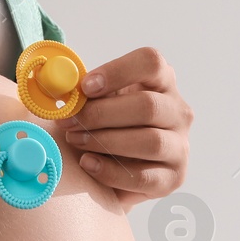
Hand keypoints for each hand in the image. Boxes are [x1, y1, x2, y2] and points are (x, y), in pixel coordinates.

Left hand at [64, 46, 191, 206]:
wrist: (117, 169)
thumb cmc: (105, 126)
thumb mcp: (99, 101)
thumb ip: (85, 92)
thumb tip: (59, 84)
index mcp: (161, 81)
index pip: (150, 62)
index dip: (116, 72)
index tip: (85, 87)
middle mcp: (178, 111)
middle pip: (147, 105)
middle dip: (101, 113)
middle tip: (69, 121)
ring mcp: (180, 145)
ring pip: (150, 141)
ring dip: (105, 141)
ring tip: (76, 141)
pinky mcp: (174, 178)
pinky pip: (144, 176)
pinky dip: (111, 171)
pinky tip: (88, 164)